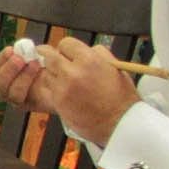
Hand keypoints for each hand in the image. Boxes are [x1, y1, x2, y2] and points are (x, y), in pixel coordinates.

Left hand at [18, 33, 137, 145]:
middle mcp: (73, 72)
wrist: (119, 125)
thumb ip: (99, 54)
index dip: (66, 48)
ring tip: (65, 80)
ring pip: (47, 72)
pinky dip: (53, 88)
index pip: (66, 43)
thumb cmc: (121, 98)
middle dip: (51, 56)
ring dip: (52, 73)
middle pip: (50, 56)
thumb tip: (87, 49)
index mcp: (89, 60)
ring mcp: (62, 87)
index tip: (65, 52)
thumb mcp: (116, 68)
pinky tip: (64, 91)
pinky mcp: (57, 102)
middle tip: (51, 57)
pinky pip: (48, 88)